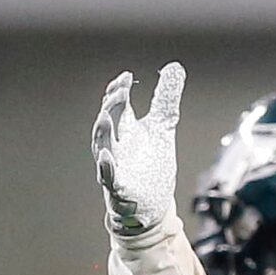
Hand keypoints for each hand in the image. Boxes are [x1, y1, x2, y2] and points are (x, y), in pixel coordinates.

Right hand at [92, 63, 183, 235]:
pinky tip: (107, 157)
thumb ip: (165, 99)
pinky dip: (106, 169)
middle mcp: (117, 147)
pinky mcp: (120, 191)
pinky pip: (109, 179)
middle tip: (121, 90)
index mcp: (126, 130)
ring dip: (102, 133)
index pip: (117, 105)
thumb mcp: (162, 128)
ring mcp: (116, 169)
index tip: (127, 78)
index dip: (118, 90)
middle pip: (107, 122)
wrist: (153, 207)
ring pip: (102, 148)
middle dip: (111, 106)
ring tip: (105, 116)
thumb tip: (173, 67)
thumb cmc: (152, 167)